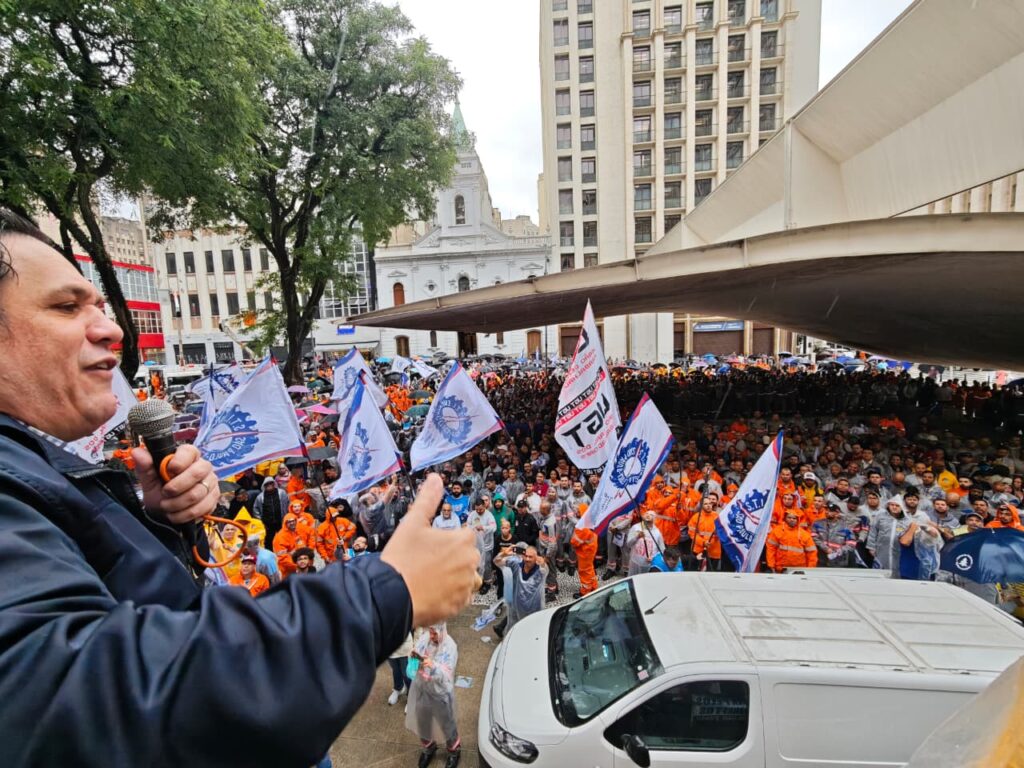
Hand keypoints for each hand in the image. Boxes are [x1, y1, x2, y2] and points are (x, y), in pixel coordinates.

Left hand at [133, 444, 217, 524]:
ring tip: (167, 506)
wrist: (165, 514)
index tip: (169, 471)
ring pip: (198, 492)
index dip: (180, 461)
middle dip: (178, 486)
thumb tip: (137, 452)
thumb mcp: (149, 482)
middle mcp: (202, 467)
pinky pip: (203, 507)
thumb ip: (144, 468)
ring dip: (177, 503)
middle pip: (198, 471)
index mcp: (187, 457)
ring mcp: (210, 482)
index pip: (190, 451)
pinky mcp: (214, 498)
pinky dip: (185, 514)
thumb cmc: (159, 494)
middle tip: (165, 493)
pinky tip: (176, 514)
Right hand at [381, 474, 479, 626]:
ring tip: (432, 578)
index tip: (434, 545)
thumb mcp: (413, 523)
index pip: (466, 535)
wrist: (392, 596)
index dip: (449, 539)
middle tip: (429, 562)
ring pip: (467, 578)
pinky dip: (451, 596)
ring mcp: (466, 586)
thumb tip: (435, 479)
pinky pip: (461, 598)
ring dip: (455, 577)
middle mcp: (470, 563)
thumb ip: (428, 499)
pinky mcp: (460, 606)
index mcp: (463, 541)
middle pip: (467, 556)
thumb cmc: (402, 559)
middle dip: (453, 558)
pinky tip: (433, 593)